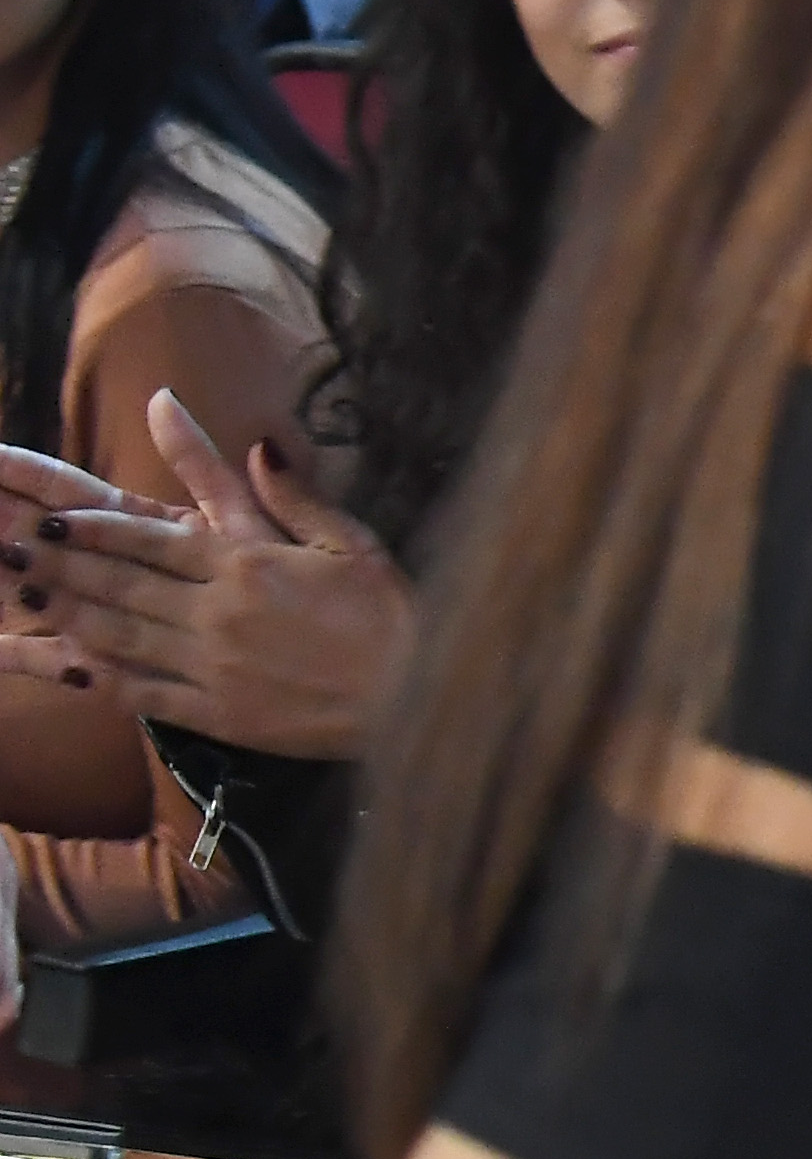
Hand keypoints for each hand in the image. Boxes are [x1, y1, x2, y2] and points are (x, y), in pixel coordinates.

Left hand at [0, 400, 411, 753]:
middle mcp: (217, 613)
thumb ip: (293, 495)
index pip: (149, 538)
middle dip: (60, 563)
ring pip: (118, 635)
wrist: (422, 699)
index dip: (91, 527)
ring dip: (66, 613)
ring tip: (27, 595)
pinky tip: (68, 665)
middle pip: (119, 583)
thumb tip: (256, 444)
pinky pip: (145, 694)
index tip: (50, 518)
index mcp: (247, 564)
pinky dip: (102, 678)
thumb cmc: (392, 616)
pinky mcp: (220, 714)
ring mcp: (212, 667)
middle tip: (11, 548)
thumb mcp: (350, 543)